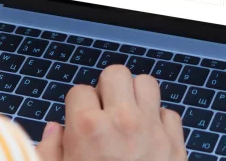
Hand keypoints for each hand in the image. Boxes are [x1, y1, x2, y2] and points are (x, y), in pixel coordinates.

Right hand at [36, 65, 185, 160]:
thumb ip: (49, 152)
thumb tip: (54, 130)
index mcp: (87, 129)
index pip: (79, 91)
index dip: (78, 108)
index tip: (80, 123)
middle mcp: (122, 121)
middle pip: (115, 74)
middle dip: (107, 90)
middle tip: (104, 112)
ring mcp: (152, 130)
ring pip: (147, 83)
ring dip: (136, 97)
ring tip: (128, 117)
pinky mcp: (176, 144)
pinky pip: (169, 113)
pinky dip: (160, 121)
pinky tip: (149, 138)